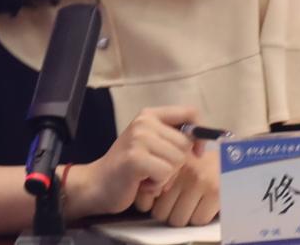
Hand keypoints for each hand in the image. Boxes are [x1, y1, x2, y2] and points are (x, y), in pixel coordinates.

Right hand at [71, 106, 196, 216]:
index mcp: (150, 115)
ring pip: (177, 160)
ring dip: (166, 176)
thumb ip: (172, 139)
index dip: (199, 134)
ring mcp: (139, 138)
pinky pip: (165, 173)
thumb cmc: (129, 169)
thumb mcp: (152, 145)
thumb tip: (202, 142)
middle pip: (185, 143)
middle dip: (176, 164)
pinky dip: (157, 185)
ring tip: (147, 176)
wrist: (97, 184)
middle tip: (155, 169)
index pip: (190, 113)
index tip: (195, 153)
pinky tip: (142, 183)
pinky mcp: (135, 157)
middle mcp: (144, 122)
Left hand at [134, 147, 219, 226]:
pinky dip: (200, 217)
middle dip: (167, 212)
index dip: (152, 204)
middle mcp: (182, 170)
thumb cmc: (201, 162)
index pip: (146, 197)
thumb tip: (144, 203)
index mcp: (169, 162)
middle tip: (177, 204)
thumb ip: (160, 178)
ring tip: (190, 205)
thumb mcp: (178, 164)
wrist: (235, 155)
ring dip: (183, 216)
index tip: (159, 200)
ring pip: (178, 219)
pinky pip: (198, 220)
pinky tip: (203, 205)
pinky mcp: (215, 192)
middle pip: (161, 212)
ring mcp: (199, 181)